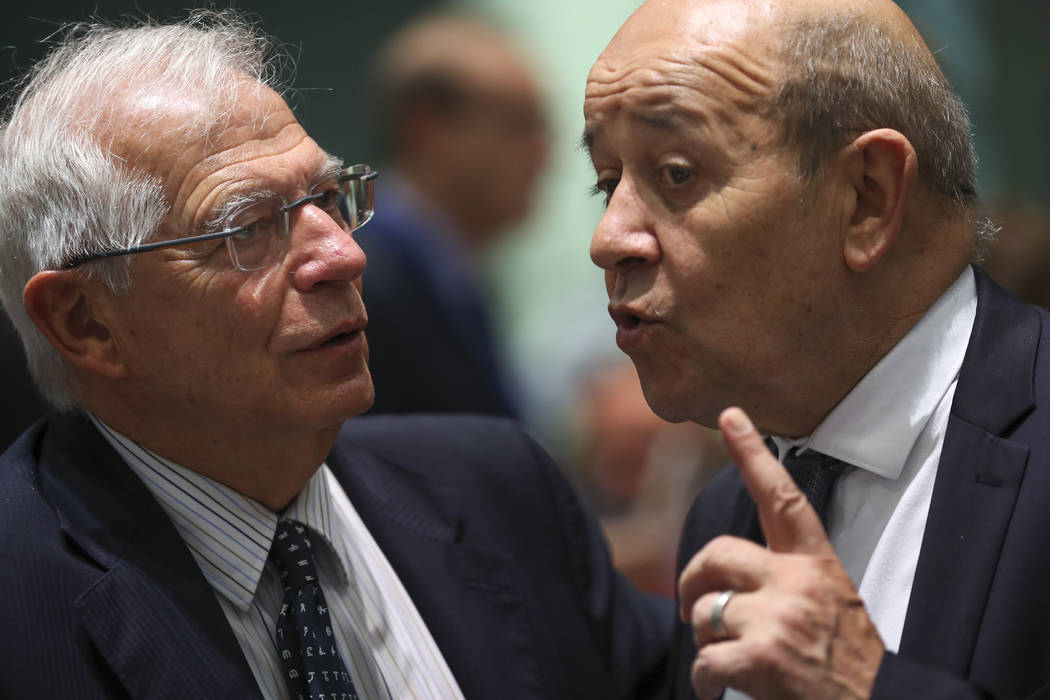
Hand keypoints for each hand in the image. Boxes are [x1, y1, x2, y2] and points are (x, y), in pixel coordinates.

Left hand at [678, 407, 884, 699]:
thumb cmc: (850, 664)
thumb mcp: (832, 605)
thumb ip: (788, 581)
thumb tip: (729, 581)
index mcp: (817, 565)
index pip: (782, 497)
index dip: (753, 453)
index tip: (731, 415)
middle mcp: (798, 582)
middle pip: (716, 552)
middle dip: (692, 581)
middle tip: (688, 608)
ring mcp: (779, 616)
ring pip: (705, 611)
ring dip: (706, 642)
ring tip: (728, 662)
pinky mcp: (762, 655)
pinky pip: (704, 660)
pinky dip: (703, 681)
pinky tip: (716, 689)